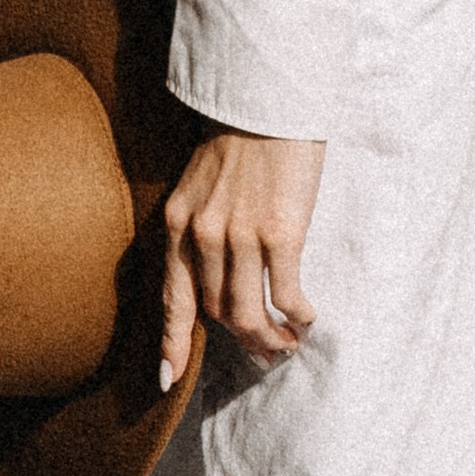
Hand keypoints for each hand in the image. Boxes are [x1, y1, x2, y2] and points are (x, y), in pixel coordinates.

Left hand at [161, 129, 326, 381]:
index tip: (168, 377)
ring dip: (271, 337)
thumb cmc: (241, 136)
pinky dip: (297, 315)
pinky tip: (306, 317)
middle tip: (264, 349)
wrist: (269, 98)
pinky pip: (286, 294)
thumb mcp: (201, 182)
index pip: (173, 298)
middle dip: (242, 338)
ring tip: (287, 342)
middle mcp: (202, 235)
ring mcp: (240, 237)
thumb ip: (201, 225)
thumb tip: (217, 269)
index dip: (172, 343)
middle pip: (218, 312)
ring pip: (249, 313)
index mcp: (178, 222)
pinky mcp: (280, 233)